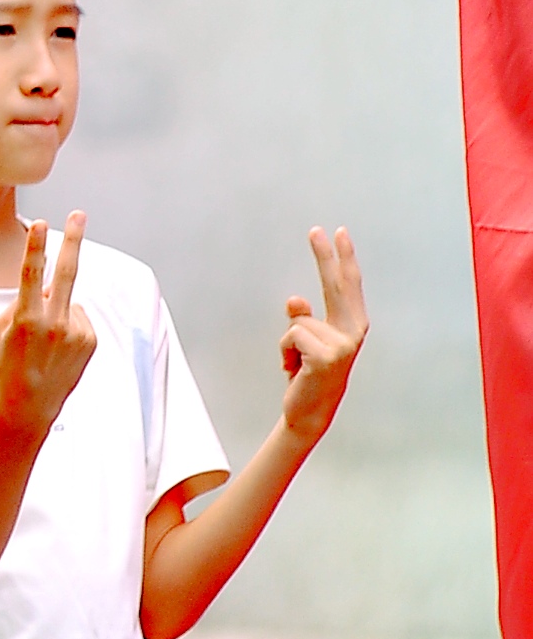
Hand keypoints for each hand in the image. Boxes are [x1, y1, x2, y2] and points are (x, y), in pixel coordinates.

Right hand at [0, 213, 96, 435]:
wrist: (29, 406)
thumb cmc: (9, 368)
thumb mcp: (1, 331)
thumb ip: (22, 303)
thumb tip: (46, 289)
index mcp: (25, 318)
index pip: (31, 274)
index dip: (36, 246)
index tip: (41, 224)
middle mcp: (53, 323)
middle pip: (67, 272)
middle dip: (72, 240)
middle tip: (79, 215)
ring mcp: (75, 332)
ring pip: (68, 302)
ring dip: (57, 312)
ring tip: (46, 343)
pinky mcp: (90, 340)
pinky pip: (79, 319)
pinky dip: (69, 327)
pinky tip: (59, 348)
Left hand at [278, 226, 367, 444]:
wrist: (309, 408)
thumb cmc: (310, 373)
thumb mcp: (306, 342)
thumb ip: (304, 319)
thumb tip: (294, 299)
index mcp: (352, 325)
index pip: (347, 284)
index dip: (343, 258)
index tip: (339, 231)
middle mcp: (353, 331)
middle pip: (335, 285)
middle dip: (325, 256)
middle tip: (315, 229)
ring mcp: (342, 344)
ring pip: (297, 321)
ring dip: (288, 343)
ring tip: (298, 362)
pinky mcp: (326, 356)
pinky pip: (290, 335)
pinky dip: (284, 352)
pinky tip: (295, 368)